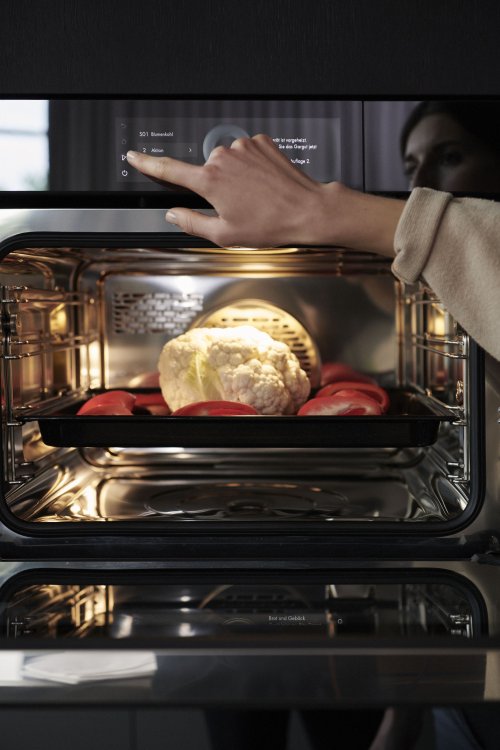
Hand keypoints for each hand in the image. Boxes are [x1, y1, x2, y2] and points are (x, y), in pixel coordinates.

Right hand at [127, 134, 330, 246]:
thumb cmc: (270, 224)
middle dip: (216, 188)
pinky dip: (251, 168)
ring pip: (227, 162)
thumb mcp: (225, 235)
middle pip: (206, 171)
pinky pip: (246, 154)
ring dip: (236, 178)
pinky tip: (264, 185)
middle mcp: (223, 158)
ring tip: (256, 198)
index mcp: (210, 181)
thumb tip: (173, 215)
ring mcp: (243, 147)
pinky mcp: (261, 142)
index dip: (148, 163)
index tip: (134, 155)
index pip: (169, 170)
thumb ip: (192, 223)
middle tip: (237, 207)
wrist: (307, 210)